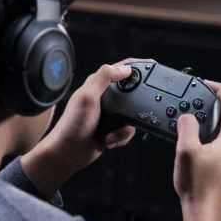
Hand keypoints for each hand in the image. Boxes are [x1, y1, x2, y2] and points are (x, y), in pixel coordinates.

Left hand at [20, 59, 142, 197]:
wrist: (68, 154)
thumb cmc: (72, 126)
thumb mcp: (87, 97)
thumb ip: (104, 78)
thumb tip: (124, 69)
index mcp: (96, 86)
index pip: (119, 69)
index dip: (135, 66)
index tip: (152, 67)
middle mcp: (103, 98)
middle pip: (131, 92)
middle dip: (136, 103)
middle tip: (138, 110)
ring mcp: (108, 115)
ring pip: (132, 115)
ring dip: (125, 127)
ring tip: (112, 132)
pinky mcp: (111, 129)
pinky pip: (127, 130)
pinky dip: (121, 137)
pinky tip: (109, 140)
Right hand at [174, 81, 220, 212]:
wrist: (203, 211)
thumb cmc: (197, 185)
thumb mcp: (186, 149)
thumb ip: (187, 126)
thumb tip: (187, 117)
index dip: (218, 90)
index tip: (206, 84)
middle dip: (209, 110)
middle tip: (192, 108)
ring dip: (208, 127)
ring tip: (190, 131)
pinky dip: (210, 140)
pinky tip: (195, 148)